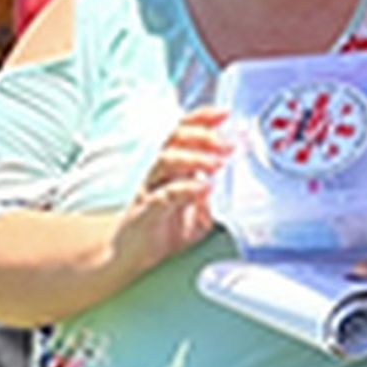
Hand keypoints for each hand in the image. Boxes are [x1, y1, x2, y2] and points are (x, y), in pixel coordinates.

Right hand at [111, 106, 229, 279]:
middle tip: (228, 143)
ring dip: (195, 158)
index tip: (225, 113)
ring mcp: (151, 189)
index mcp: (172, 166)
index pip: (184, 131)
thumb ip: (215, 196)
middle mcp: (159, 172)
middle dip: (204, 135)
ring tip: (217, 163)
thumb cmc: (163, 227)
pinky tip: (203, 188)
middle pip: (175, 138)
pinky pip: (164, 195)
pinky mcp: (146, 211)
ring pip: (167, 160)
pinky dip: (186, 189)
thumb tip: (236, 186)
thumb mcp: (198, 211)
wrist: (130, 253)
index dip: (203, 118)